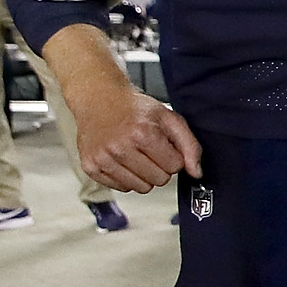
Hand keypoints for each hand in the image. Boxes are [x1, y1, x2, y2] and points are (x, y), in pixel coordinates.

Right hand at [61, 70, 200, 192]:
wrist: (99, 99)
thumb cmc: (135, 108)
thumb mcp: (169, 117)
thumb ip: (189, 145)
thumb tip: (196, 173)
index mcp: (142, 133)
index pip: (175, 166)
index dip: (173, 156)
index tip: (163, 145)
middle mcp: (120, 147)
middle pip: (159, 180)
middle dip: (160, 167)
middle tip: (150, 150)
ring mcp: (103, 158)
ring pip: (141, 188)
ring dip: (144, 175)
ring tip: (136, 155)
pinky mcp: (90, 166)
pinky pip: (121, 188)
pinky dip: (126, 177)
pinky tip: (122, 160)